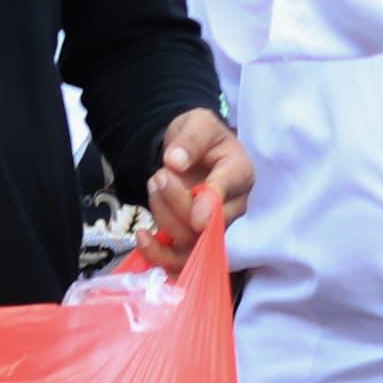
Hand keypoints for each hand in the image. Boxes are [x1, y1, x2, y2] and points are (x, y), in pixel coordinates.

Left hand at [145, 111, 253, 262]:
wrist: (192, 150)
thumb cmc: (201, 136)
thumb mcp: (198, 123)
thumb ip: (191, 139)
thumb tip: (175, 161)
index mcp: (239, 174)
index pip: (228, 197)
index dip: (210, 208)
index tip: (195, 214)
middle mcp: (232, 207)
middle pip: (208, 226)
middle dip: (176, 204)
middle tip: (159, 175)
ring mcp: (213, 226)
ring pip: (191, 243)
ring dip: (164, 219)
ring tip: (153, 185)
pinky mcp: (193, 238)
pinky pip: (179, 260)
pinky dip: (158, 254)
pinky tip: (143, 236)